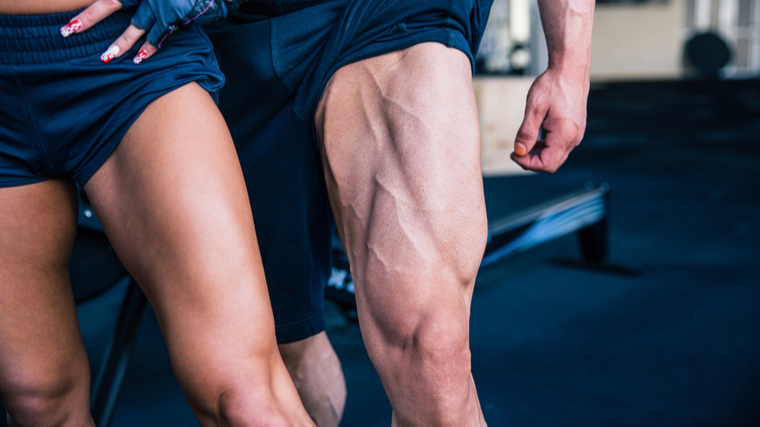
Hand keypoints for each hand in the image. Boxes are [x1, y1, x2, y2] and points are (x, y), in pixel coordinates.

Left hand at [59, 0, 237, 63]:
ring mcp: (157, 4)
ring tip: (106, 58)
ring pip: (135, 27)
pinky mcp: (173, 15)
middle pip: (110, 4)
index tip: (71, 20)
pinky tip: (138, 59)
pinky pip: (158, 36)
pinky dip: (149, 49)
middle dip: (89, 18)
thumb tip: (130, 13)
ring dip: (120, 44)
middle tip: (68, 31)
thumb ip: (143, 2)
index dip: (90, 8)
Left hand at [511, 67, 588, 172]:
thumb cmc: (553, 84)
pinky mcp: (575, 129)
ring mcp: (576, 134)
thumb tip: (519, 151)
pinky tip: (535, 137)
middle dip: (531, 160)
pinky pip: (560, 146)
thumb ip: (526, 132)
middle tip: (515, 150)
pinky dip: (546, 146)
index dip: (527, 163)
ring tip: (523, 143)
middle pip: (552, 163)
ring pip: (556, 156)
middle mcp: (574, 138)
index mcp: (565, 134)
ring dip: (538, 154)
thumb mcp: (534, 107)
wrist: (570, 69)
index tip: (513, 154)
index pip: (546, 164)